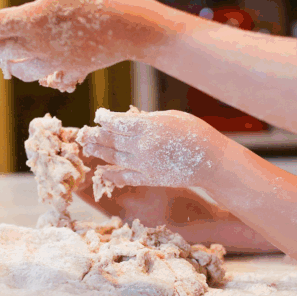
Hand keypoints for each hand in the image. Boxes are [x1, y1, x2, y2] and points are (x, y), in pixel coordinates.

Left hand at [0, 0, 171, 91]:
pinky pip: (42, 74)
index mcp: (32, 21)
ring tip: (7, 48)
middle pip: (1, 49)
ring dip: (7, 58)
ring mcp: (54, 61)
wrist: (132, 28)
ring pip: (19, 68)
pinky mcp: (69, 69)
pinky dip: (30, 68)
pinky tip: (34, 58)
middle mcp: (38, 46)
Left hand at [78, 109, 223, 189]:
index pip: (118, 122)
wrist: (211, 160)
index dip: (105, 119)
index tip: (99, 116)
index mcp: (148, 126)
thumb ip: (147, 119)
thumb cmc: (194, 132)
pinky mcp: (149, 178)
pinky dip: (112, 174)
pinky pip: (125, 177)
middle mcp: (142, 145)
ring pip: (114, 157)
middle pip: (112, 140)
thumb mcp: (171, 117)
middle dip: (97, 136)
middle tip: (85, 133)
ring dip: (99, 153)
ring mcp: (145, 164)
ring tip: (88, 148)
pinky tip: (103, 171)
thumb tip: (127, 118)